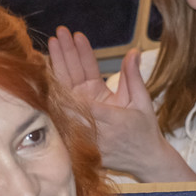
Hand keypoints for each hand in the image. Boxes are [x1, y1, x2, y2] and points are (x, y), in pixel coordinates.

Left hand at [50, 28, 182, 178]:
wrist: (145, 161)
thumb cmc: (146, 131)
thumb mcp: (143, 102)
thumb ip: (134, 77)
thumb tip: (133, 51)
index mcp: (111, 117)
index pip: (87, 88)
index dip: (79, 63)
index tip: (72, 43)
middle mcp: (92, 125)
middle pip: (71, 87)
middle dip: (65, 58)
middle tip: (58, 35)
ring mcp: (82, 129)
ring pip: (64, 94)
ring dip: (58, 67)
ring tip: (53, 43)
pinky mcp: (77, 132)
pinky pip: (62, 105)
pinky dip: (56, 85)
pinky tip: (50, 65)